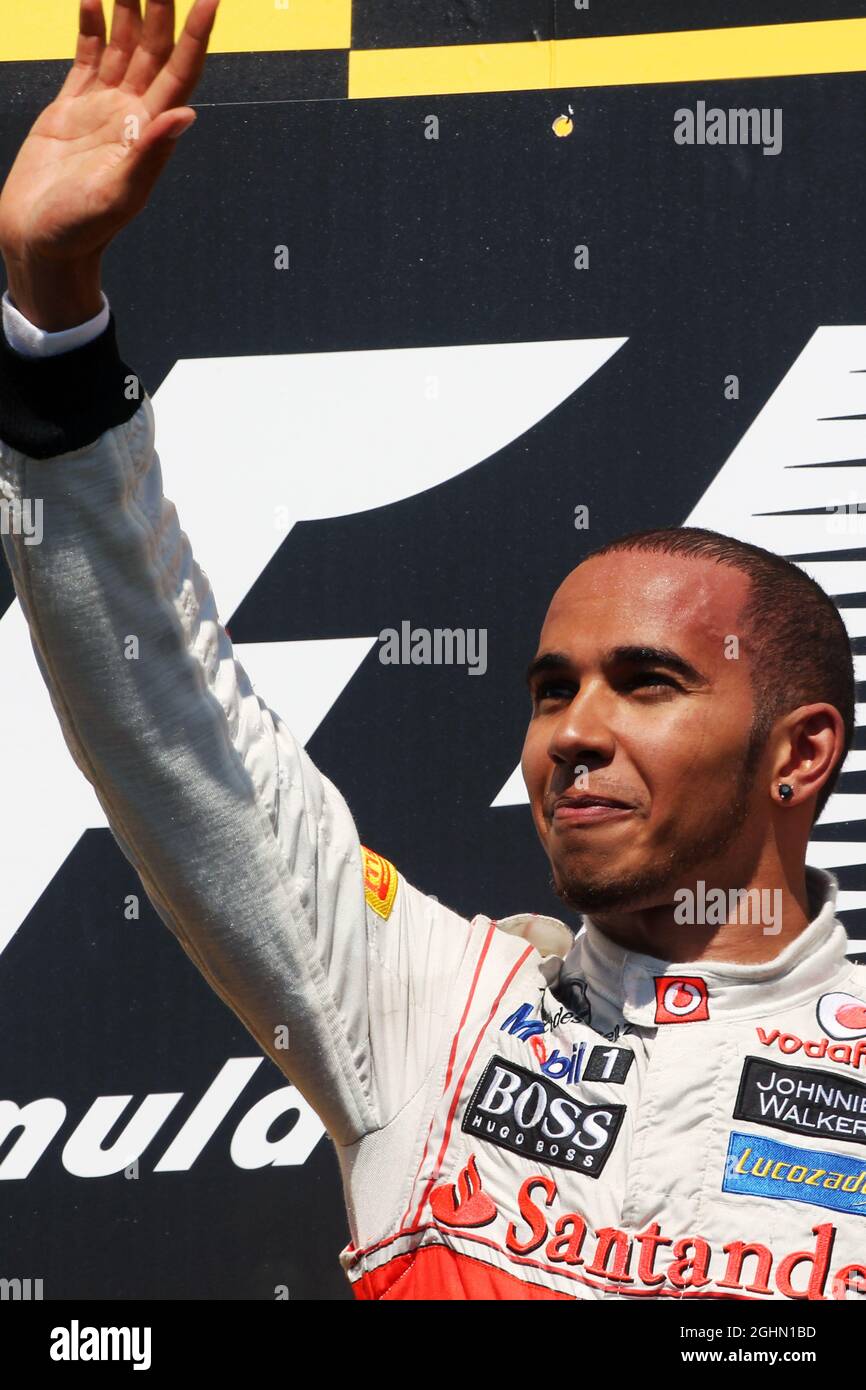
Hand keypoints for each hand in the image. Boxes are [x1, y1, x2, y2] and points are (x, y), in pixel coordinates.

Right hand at [0, 0, 219, 327]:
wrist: (39, 242)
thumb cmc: (79, 231)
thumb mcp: (118, 195)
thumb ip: (150, 154)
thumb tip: (186, 114)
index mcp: (148, 133)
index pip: (181, 72)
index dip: (197, 34)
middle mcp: (131, 115)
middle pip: (154, 49)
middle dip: (162, 7)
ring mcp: (101, 109)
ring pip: (123, 47)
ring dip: (129, 8)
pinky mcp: (70, 109)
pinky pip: (87, 57)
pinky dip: (91, 27)